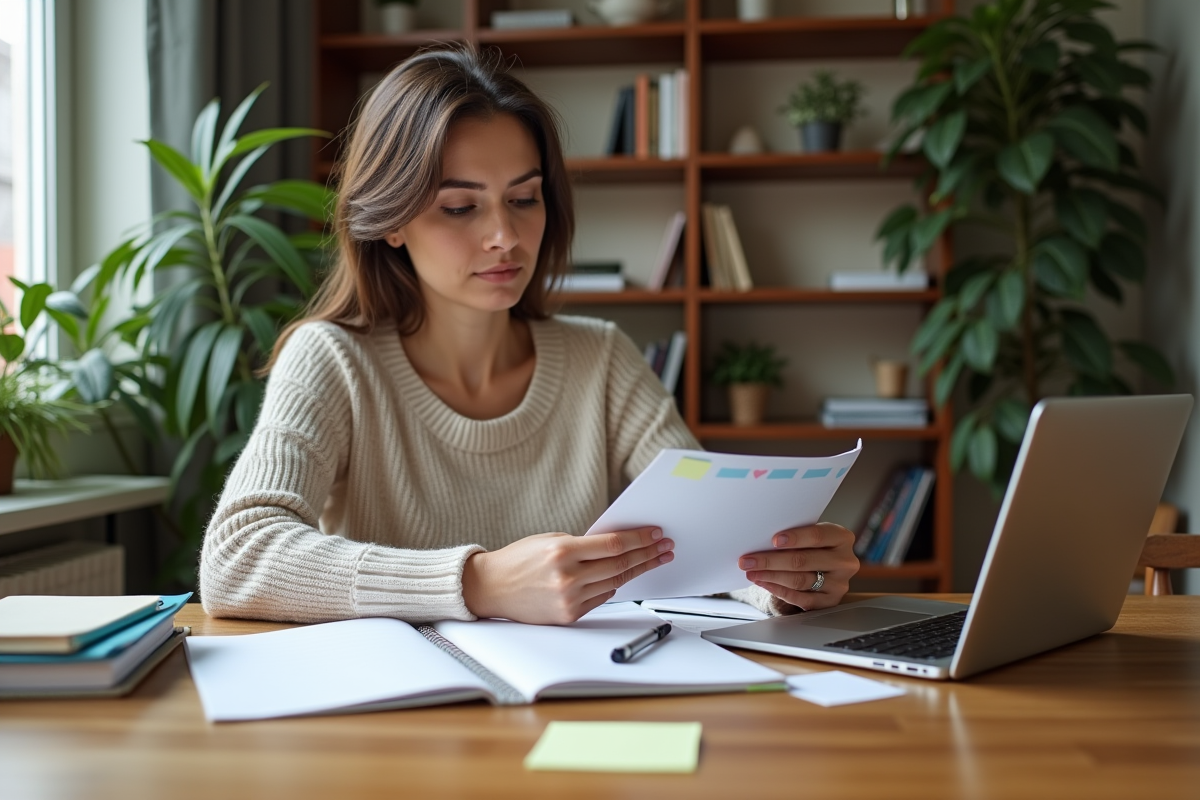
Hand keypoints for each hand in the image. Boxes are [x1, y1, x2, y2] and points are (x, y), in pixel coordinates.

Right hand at [462, 527, 673, 624]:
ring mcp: (569, 599)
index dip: (639, 539)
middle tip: (665, 548)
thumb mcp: (550, 541)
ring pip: (614, 583)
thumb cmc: (518, 560)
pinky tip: (624, 577)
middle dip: (647, 555)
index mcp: (562, 551)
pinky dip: (613, 587)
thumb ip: (582, 544)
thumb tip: (617, 544)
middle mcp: (567, 577)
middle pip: (620, 566)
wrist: (490, 588)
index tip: (656, 534)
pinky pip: (601, 599)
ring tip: (654, 560)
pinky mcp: (569, 615)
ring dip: (637, 571)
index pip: (613, 545)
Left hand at [738, 522, 858, 611]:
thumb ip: (795, 537)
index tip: (773, 540)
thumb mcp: (810, 537)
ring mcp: (839, 584)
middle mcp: (845, 561)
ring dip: (771, 576)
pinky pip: (801, 598)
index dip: (795, 538)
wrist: (824, 568)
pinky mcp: (830, 602)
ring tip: (751, 572)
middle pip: (804, 560)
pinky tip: (764, 583)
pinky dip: (779, 590)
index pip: (818, 536)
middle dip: (771, 560)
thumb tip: (761, 541)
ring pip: (800, 580)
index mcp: (842, 538)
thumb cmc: (812, 547)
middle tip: (748, 560)